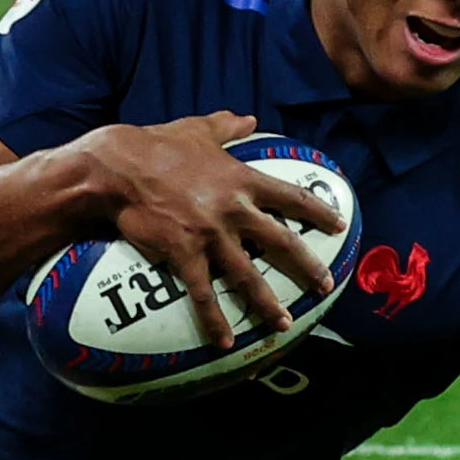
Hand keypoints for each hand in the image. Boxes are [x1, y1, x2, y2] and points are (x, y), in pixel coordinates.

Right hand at [77, 112, 343, 349]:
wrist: (119, 166)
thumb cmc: (157, 144)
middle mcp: (234, 209)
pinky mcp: (184, 253)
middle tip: (325, 285)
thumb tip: (248, 118)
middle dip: (307, 266)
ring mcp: (211, 234)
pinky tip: (225, 342)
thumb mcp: (197, 129)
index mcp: (242, 179)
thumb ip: (227, 126)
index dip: (318, 212)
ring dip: (267, 303)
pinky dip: (215, 320)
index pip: (291, 197)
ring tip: (283, 324)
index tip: (339, 225)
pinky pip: (203, 294)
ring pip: (247, 275)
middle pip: (281, 242)